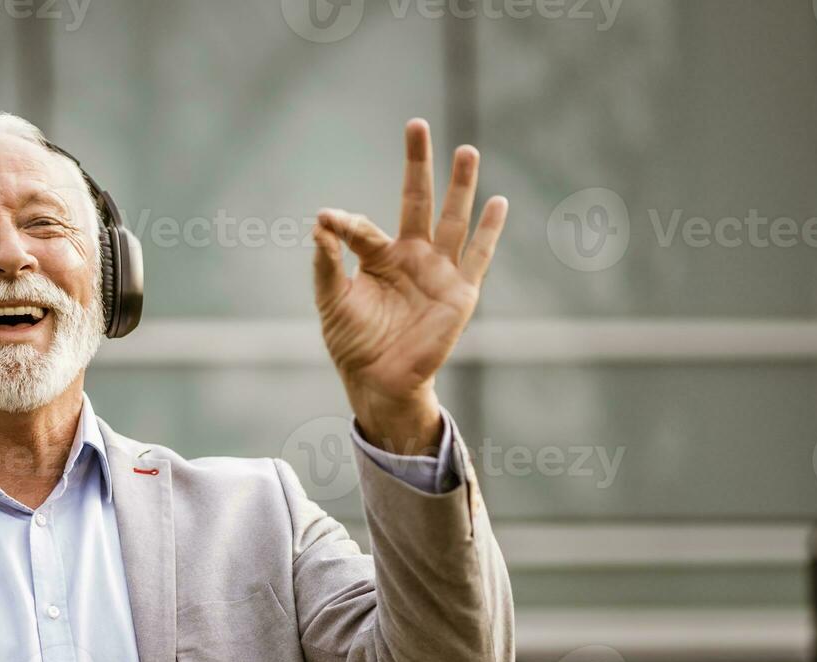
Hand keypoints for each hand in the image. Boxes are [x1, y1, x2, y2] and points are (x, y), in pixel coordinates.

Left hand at [312, 119, 507, 453]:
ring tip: (465, 151)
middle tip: (416, 125)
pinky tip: (498, 202)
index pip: (362, 228)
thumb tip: (318, 225)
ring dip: (459, 186)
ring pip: (451, 219)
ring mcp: (437, 271)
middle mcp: (411, 256)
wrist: (379, 382)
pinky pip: (477, 256)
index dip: (344, 224)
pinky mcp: (459, 292)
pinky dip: (488, 231)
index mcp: (378, 257)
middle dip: (418, 164)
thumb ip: (325, 265)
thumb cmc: (353, 343)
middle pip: (416, 201)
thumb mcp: (332, 303)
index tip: (326, 219)